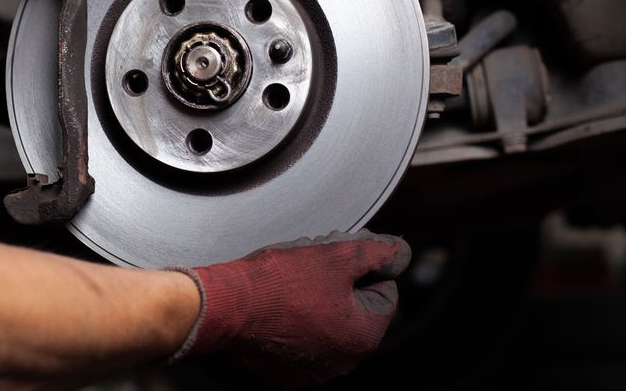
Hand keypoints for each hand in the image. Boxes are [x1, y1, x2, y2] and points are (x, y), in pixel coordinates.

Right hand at [172, 230, 410, 388]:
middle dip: (343, 281)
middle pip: (358, 308)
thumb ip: (378, 252)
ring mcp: (313, 371)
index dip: (365, 264)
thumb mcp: (337, 255)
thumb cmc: (278, 282)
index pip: (386, 290)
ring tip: (293, 280)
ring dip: (320, 300)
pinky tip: (279, 303)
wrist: (224, 307)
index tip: (339, 253)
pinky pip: (304, 341)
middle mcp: (344, 362)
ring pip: (330, 324)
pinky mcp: (285, 372)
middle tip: (314, 262)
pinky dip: (297, 321)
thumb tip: (401, 253)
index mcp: (364, 336)